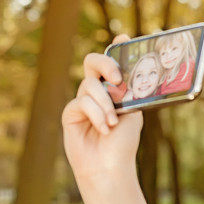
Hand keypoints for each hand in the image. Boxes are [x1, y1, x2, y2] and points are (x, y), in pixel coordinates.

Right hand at [62, 34, 141, 182]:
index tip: (124, 37)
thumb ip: (130, 90)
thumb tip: (128, 70)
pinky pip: (81, 102)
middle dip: (104, 64)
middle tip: (117, 78)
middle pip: (91, 62)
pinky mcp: (70, 113)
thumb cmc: (124, 142)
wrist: (110, 167)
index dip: (115, 47)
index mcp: (114, 89)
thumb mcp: (133, 112)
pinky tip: (104, 129)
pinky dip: (96, 115)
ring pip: (89, 85)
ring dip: (105, 105)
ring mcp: (82, 101)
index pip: (111, 62)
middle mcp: (96, 92)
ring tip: (113, 124)